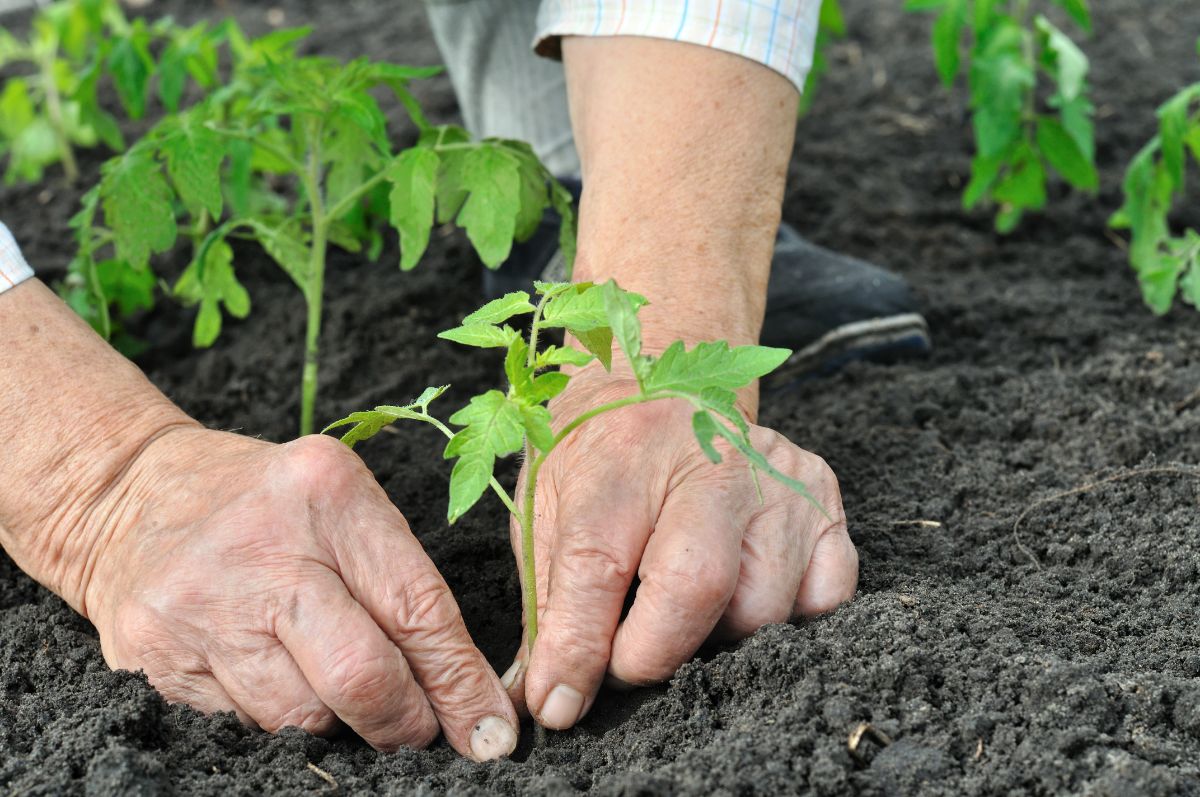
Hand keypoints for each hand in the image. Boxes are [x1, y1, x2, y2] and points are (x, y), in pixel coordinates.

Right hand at [81, 428, 517, 759]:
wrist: (129, 494)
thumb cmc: (266, 504)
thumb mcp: (342, 506)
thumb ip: (403, 586)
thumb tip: (469, 697)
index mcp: (327, 494)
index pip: (416, 609)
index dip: (460, 682)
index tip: (490, 728)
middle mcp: (261, 549)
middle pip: (360, 676)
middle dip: (405, 722)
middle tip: (419, 729)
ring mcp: (199, 607)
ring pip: (302, 717)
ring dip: (338, 720)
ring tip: (332, 684)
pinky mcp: (154, 657)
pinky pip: (245, 726)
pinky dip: (278, 718)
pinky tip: (274, 678)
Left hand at [501, 367, 857, 728]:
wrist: (658, 382)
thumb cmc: (598, 457)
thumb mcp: (548, 510)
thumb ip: (548, 604)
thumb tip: (549, 701)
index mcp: (624, 455)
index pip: (598, 564)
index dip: (577, 648)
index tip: (558, 703)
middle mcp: (711, 459)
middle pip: (696, 584)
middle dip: (652, 653)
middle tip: (624, 662)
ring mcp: (777, 478)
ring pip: (762, 607)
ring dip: (715, 637)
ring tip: (682, 608)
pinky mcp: (823, 499)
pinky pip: (824, 598)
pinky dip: (783, 617)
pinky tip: (741, 591)